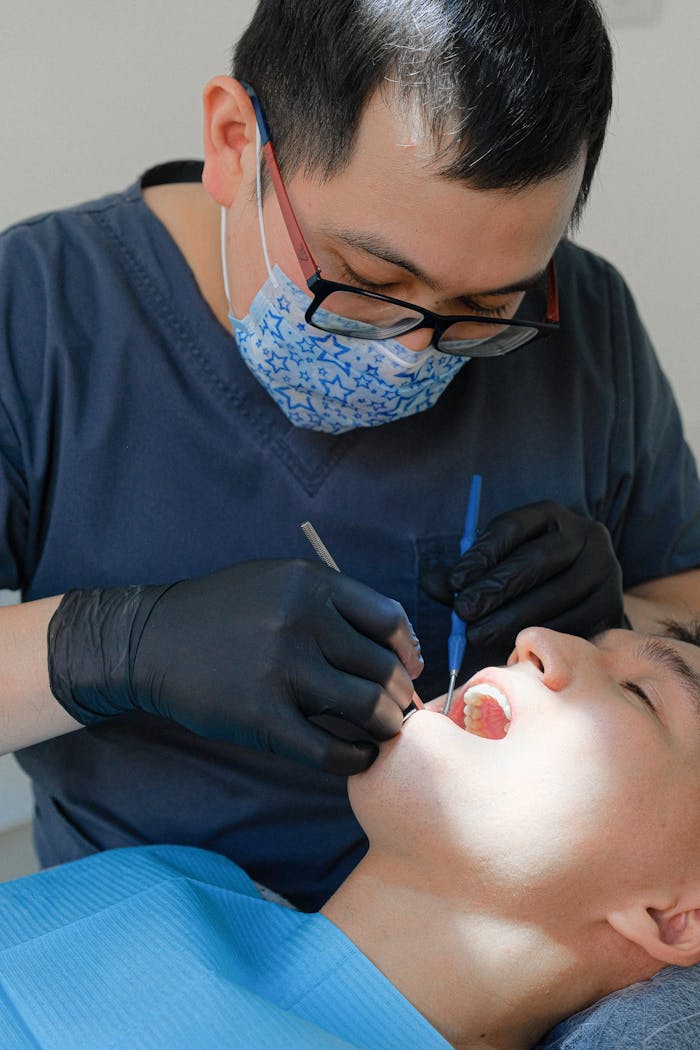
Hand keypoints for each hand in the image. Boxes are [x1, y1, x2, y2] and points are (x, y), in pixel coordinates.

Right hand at [48, 560, 423, 774]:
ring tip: (381, 731)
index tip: (408, 668)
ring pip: (366, 707)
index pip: (388, 620)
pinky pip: (330, 749)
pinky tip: (358, 756)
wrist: (151, 642)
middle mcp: (301, 621)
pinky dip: (356, 758)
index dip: (408, 650)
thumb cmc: (223, 612)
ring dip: (385, 726)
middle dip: (399, 695)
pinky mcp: (261, 717)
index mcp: (310, 584)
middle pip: (383, 667)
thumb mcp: (279, 581)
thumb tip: (400, 645)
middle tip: (396, 709)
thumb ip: (334, 603)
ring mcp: (280, 669)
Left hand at [421, 501, 624, 646]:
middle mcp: (585, 536)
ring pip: (553, 595)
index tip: (456, 581)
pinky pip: (571, 623)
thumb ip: (468, 574)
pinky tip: (510, 646)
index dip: (482, 554)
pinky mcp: (612, 606)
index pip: (512, 527)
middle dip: (495, 588)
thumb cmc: (532, 576)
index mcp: (552, 516)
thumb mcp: (501, 563)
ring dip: (511, 618)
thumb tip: (431, 584)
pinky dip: (538, 636)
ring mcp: (604, 571)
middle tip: (464, 612)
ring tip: (478, 634)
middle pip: (536, 560)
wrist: (588, 597)